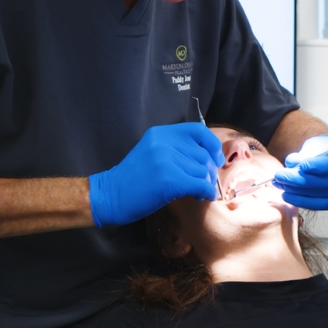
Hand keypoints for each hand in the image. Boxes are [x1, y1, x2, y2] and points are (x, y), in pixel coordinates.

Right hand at [89, 123, 223, 227]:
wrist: (111, 195)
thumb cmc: (134, 178)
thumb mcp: (153, 152)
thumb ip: (176, 149)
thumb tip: (210, 159)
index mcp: (161, 133)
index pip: (198, 130)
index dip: (212, 144)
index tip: (216, 158)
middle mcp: (164, 142)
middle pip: (203, 154)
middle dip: (209, 171)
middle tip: (203, 183)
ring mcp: (166, 160)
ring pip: (203, 171)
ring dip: (206, 184)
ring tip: (197, 192)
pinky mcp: (169, 179)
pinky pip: (200, 184)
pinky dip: (206, 193)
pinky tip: (202, 197)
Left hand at [274, 135, 327, 210]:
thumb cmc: (325, 147)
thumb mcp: (316, 143)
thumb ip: (305, 153)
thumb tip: (291, 164)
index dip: (321, 166)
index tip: (301, 167)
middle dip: (301, 180)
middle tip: (280, 176)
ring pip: (324, 195)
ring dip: (299, 192)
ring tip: (280, 186)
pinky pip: (322, 204)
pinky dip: (305, 201)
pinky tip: (290, 196)